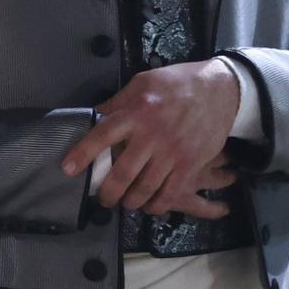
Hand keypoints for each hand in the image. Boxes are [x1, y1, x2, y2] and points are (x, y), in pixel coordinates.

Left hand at [62, 60, 240, 212]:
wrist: (220, 89)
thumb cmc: (176, 83)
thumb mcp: (143, 83)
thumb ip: (118, 102)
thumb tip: (96, 116)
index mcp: (136, 112)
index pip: (103, 134)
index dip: (84, 153)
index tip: (69, 168)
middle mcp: (152, 134)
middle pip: (123, 172)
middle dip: (108, 192)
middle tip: (103, 198)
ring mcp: (172, 151)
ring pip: (145, 188)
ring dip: (131, 201)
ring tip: (125, 202)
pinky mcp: (190, 163)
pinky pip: (170, 192)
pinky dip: (157, 205)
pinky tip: (150, 206)